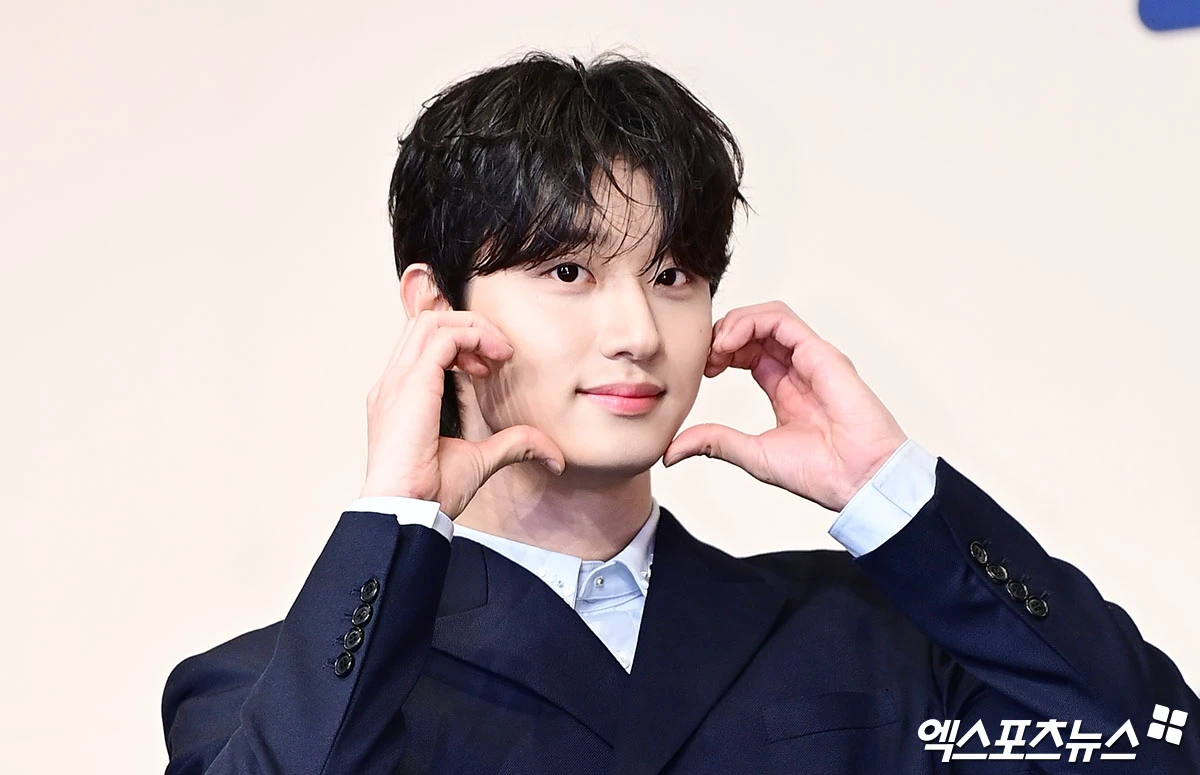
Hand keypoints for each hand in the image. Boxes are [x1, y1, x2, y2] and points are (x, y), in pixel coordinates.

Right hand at [359, 309, 564, 518]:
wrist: (407, 510)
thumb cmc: (429, 492)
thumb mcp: (480, 460)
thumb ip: (511, 445)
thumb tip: (551, 453)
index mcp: (400, 395)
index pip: (423, 342)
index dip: (460, 342)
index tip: (488, 367)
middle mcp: (393, 382)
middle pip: (427, 322)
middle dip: (469, 327)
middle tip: (500, 352)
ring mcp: (398, 380)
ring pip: (432, 320)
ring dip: (473, 327)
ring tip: (499, 352)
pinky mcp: (411, 383)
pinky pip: (443, 337)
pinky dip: (473, 337)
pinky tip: (493, 360)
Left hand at [662, 301, 906, 511]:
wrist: (858, 481)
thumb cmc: (820, 473)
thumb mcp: (752, 454)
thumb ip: (715, 442)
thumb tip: (671, 451)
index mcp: (785, 388)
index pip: (748, 351)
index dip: (721, 352)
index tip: (703, 371)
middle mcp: (799, 368)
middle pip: (755, 329)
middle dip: (723, 335)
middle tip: (705, 359)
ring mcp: (811, 358)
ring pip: (767, 317)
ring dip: (734, 324)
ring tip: (716, 348)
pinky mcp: (821, 353)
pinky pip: (781, 320)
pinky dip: (750, 322)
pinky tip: (730, 343)